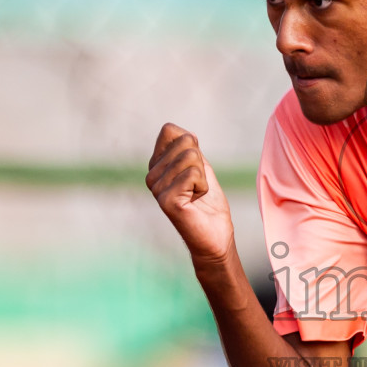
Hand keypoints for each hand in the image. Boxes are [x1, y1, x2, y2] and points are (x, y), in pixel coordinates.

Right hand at [146, 124, 233, 266]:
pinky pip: (193, 174)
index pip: (170, 130)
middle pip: (185, 142)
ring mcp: (156, 188)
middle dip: (200, 163)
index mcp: (157, 165)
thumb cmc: (209, 204)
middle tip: (197, 186)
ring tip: (196, 195)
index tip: (195, 169)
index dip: (191, 145)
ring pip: (191, 157)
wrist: (215, 236)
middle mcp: (152, 175)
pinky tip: (195, 202)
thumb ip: (191, 150)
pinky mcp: (166, 200)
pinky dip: (203, 187)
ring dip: (203, 177)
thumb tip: (187, 134)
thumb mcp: (201, 169)